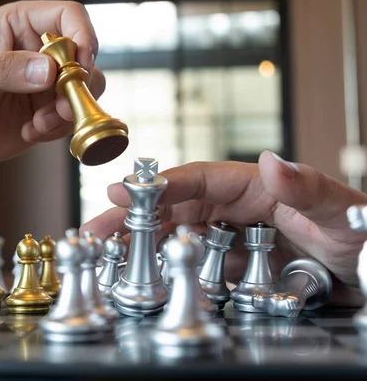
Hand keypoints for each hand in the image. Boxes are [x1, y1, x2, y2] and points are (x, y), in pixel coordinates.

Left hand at [0, 0, 104, 188]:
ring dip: (69, 110)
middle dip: (79, 83)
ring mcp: (42, 84)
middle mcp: (36, 51)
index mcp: (18, 25)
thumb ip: (7, 70)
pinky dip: (57, 128)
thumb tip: (49, 70)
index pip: (67, 16)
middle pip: (83, 56)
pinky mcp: (43, 113)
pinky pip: (69, 118)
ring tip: (40, 124)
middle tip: (62, 106)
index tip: (81, 65)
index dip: (83, 36)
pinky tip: (29, 132)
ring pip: (83, 90)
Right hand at [81, 150, 366, 306]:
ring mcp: (234, 237)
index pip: (199, 180)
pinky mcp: (237, 264)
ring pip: (179, 236)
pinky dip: (169, 268)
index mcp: (255, 186)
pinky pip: (197, 264)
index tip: (124, 191)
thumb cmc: (362, 230)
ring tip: (108, 254)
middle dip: (133, 217)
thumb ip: (308, 187)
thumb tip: (271, 162)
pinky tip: (145, 275)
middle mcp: (237, 209)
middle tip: (96, 229)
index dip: (159, 185)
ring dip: (142, 244)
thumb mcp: (340, 209)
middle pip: (175, 209)